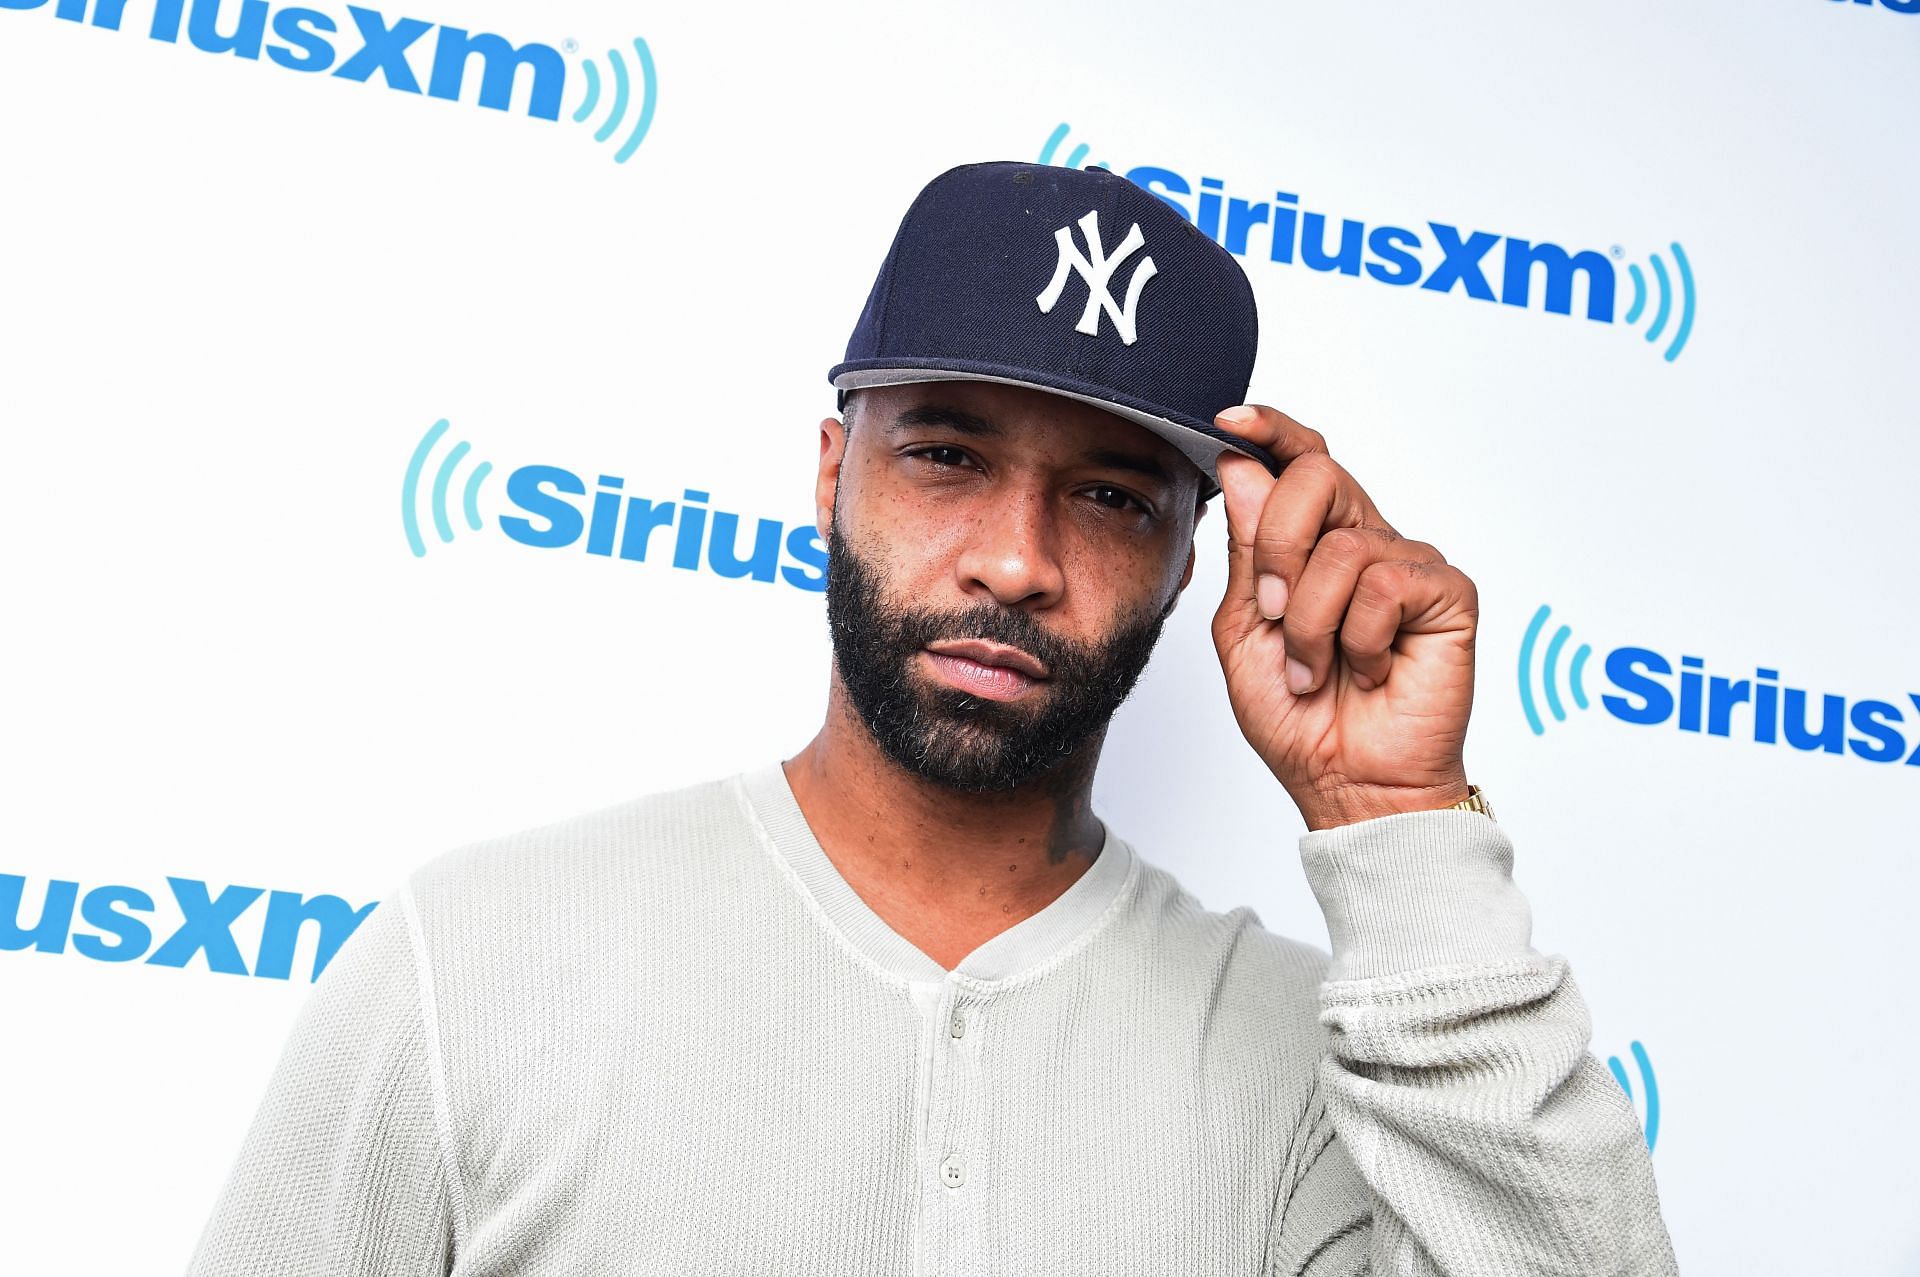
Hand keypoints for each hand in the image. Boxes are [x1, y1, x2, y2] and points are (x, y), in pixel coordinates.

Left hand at [1210, 405, 1476, 829]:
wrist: (1346, 784)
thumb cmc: (1298, 717)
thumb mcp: (1243, 629)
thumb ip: (1246, 552)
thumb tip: (1246, 466)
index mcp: (1314, 543)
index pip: (1299, 462)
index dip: (1270, 430)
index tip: (1229, 421)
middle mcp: (1364, 541)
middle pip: (1314, 479)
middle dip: (1275, 547)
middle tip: (1272, 611)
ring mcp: (1408, 564)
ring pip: (1343, 546)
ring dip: (1309, 622)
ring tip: (1316, 668)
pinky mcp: (1446, 594)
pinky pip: (1385, 584)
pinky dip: (1358, 638)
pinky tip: (1368, 670)